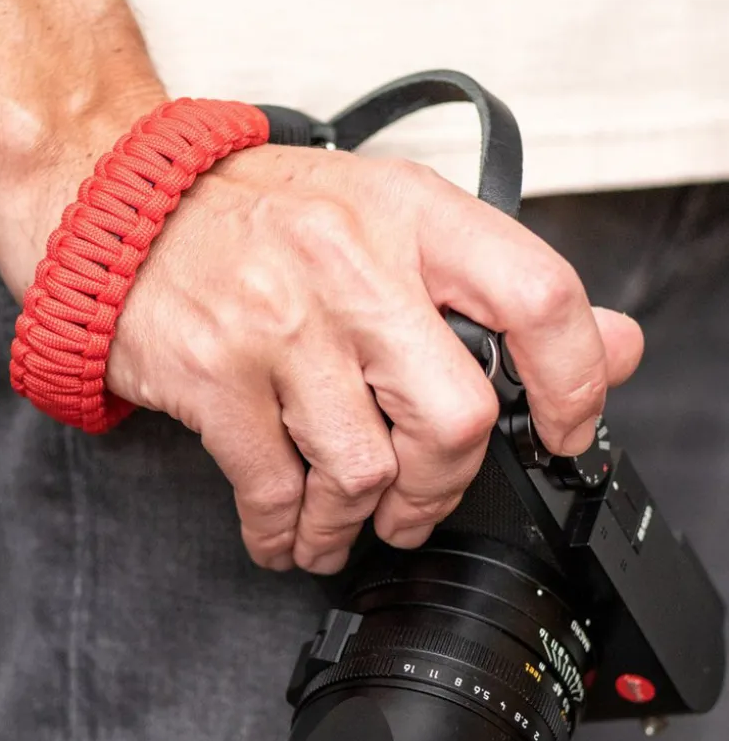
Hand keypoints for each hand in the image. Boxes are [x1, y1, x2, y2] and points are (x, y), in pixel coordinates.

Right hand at [106, 144, 643, 573]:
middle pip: (454, 418)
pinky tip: (285, 529)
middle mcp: (349, 265)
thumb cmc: (258, 215)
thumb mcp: (385, 215)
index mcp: (410, 215)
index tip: (566, 430)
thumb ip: (496, 284)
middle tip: (419, 504)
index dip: (576, 383)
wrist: (125, 208)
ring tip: (342, 525)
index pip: (536, 296)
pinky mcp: (217, 375)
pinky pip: (274, 488)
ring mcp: (280, 323)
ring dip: (356, 524)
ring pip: (363, 471)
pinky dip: (286, 531)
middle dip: (442, 489)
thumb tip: (615, 344)